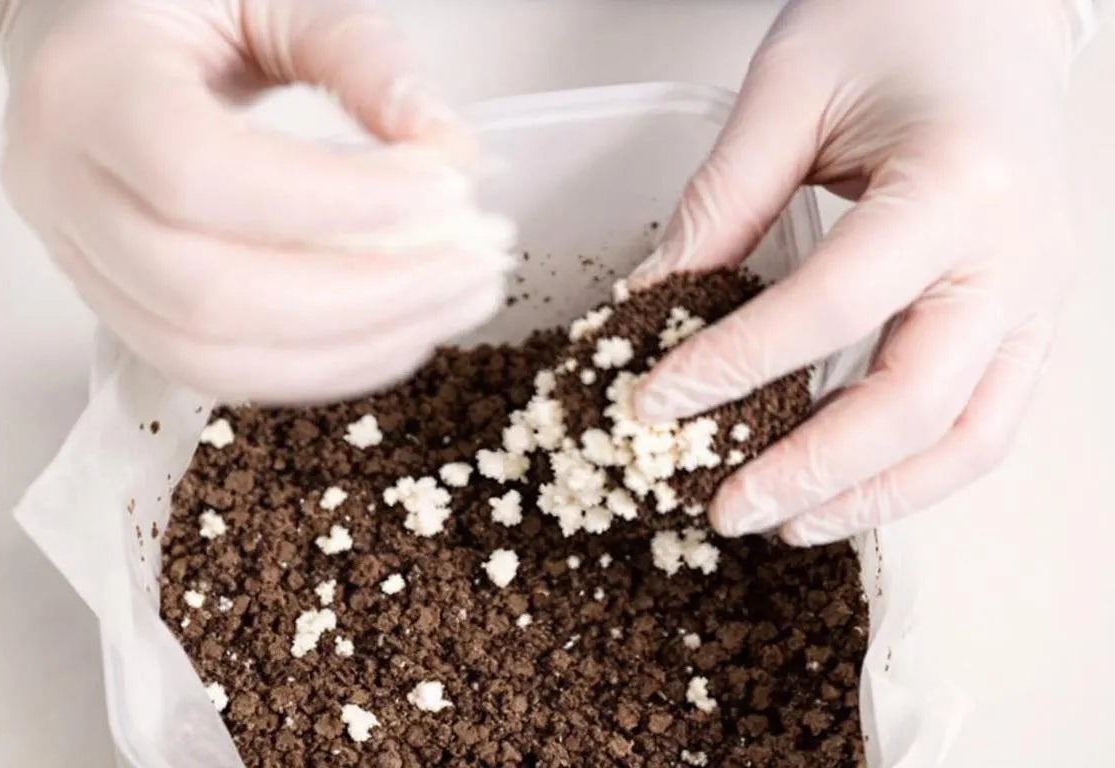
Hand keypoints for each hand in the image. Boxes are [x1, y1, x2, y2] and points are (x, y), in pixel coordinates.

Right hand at [0, 0, 512, 402]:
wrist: (79, 29)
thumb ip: (356, 49)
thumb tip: (447, 150)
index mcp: (88, 85)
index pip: (198, 174)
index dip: (334, 203)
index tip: (448, 194)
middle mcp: (61, 189)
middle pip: (205, 295)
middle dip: (366, 297)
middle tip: (476, 265)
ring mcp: (78, 262)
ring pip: (210, 359)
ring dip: (355, 348)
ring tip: (457, 301)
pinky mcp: (118, 309)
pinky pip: (218, 371)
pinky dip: (322, 365)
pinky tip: (400, 328)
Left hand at [630, 0, 1081, 544]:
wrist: (995, 1)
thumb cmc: (898, 16)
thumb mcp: (788, 89)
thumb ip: (721, 203)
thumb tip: (647, 310)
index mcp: (960, 183)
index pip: (831, 309)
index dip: (733, 368)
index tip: (652, 405)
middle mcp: (1021, 254)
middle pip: (915, 404)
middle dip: (807, 470)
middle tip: (720, 508)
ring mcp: (1043, 291)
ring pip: (969, 438)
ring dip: (870, 496)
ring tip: (781, 522)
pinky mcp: (1037, 312)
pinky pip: (987, 419)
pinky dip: (914, 469)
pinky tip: (843, 486)